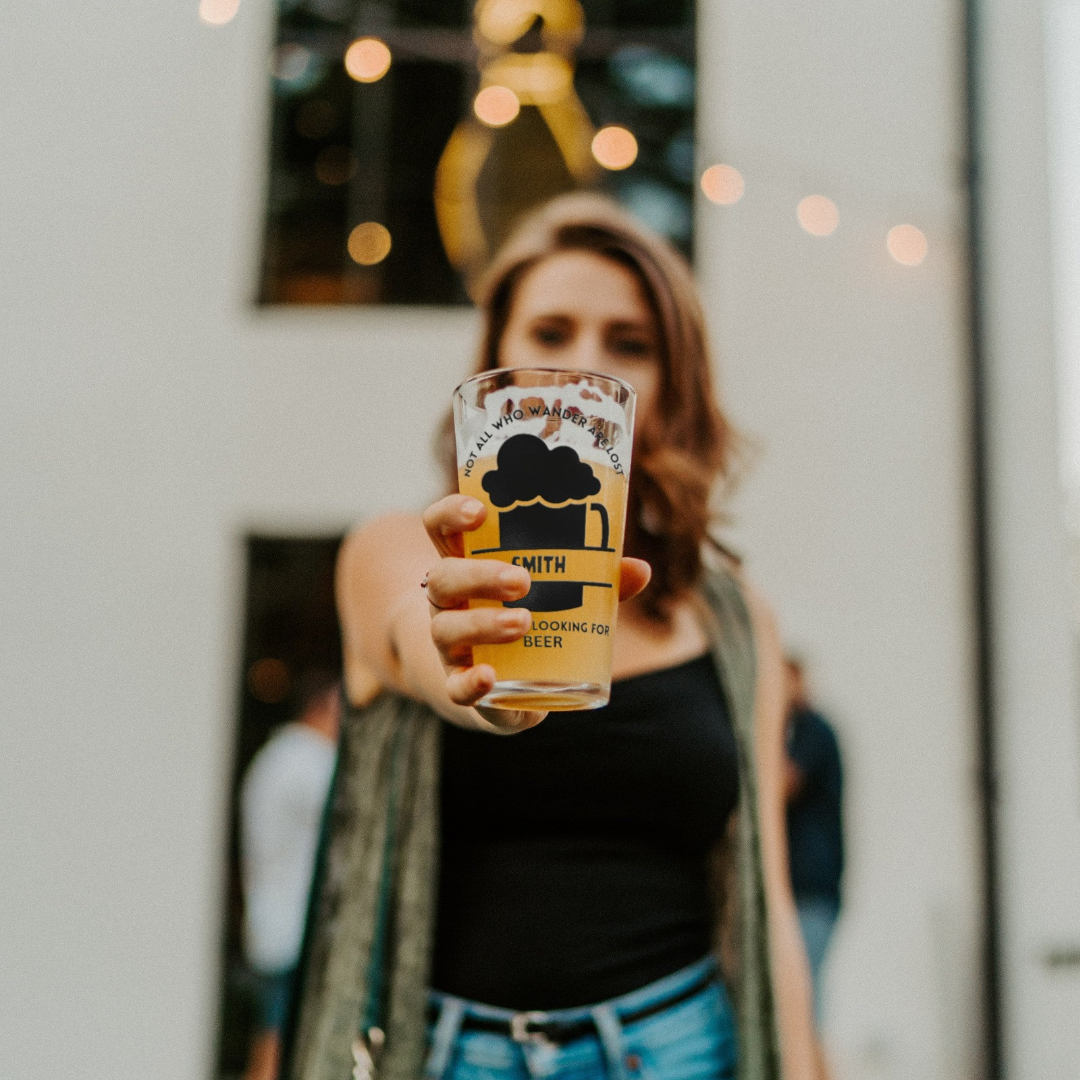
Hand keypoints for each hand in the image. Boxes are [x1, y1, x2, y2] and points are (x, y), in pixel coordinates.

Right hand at [422, 494, 650, 731]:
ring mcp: (449, 644)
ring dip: (483, 623)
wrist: (509, 685)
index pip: (440, 528)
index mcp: (468, 564)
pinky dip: (470, 682)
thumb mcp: (560, 592)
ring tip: (525, 622)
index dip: (452, 513)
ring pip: (446, 628)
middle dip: (479, 575)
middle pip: (443, 577)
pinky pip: (455, 686)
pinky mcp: (461, 685)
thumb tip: (640, 570)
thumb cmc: (534, 617)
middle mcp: (449, 601)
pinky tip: (489, 677)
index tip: (481, 511)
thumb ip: (596, 579)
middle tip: (522, 580)